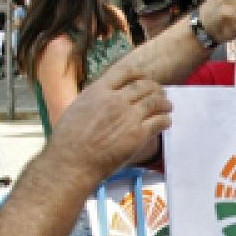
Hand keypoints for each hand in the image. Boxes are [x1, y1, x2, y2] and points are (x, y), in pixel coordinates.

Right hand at [47, 63, 171, 181]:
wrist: (72, 162)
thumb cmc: (68, 140)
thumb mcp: (77, 107)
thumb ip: (96, 100)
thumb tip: (106, 98)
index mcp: (98, 91)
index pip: (126, 72)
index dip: (140, 74)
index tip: (145, 78)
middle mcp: (115, 100)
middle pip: (145, 86)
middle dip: (156, 89)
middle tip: (161, 94)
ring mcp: (129, 116)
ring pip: (155, 102)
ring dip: (165, 103)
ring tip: (168, 107)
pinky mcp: (138, 134)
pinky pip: (159, 121)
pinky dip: (165, 120)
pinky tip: (166, 122)